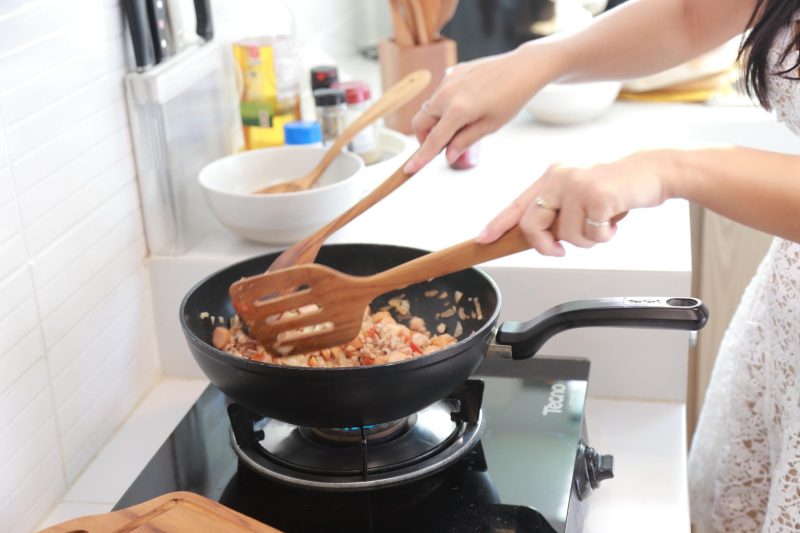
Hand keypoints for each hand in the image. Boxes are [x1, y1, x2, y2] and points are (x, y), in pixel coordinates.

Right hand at [403, 45, 551, 173]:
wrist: (522, 68)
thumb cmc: (512, 97)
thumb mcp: (490, 126)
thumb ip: (465, 141)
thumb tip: (448, 155)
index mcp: (458, 110)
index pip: (433, 140)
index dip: (420, 157)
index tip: (409, 168)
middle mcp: (447, 93)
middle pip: (420, 122)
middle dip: (425, 137)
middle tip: (444, 144)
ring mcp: (448, 80)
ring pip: (428, 108)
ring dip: (436, 121)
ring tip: (462, 122)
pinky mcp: (452, 72)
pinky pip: (440, 94)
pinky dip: (445, 105)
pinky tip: (467, 104)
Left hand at [477, 150, 675, 254]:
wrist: (652, 173)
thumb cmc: (616, 188)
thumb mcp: (578, 195)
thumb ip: (557, 212)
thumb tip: (540, 239)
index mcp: (551, 178)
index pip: (517, 205)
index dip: (498, 224)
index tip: (483, 239)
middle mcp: (560, 178)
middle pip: (533, 225)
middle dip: (546, 245)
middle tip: (560, 249)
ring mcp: (578, 185)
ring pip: (567, 236)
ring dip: (587, 240)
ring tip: (601, 223)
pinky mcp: (598, 196)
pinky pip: (592, 235)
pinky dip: (605, 236)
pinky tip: (613, 220)